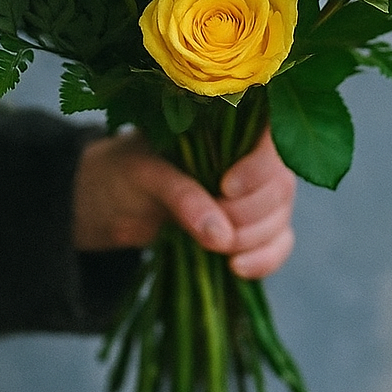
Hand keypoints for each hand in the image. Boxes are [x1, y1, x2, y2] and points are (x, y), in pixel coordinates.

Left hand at [73, 128, 295, 278]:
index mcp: (225, 123)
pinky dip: (266, 258)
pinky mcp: (251, 224)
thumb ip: (182, 196)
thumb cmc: (124, 171)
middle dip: (250, 214)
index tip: (225, 188)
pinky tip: (238, 269)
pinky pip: (278, 241)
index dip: (258, 167)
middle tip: (213, 230)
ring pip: (281, 214)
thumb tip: (221, 235)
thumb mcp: (144, 175)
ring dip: (256, 239)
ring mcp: (254, 191)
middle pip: (280, 183)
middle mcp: (247, 154)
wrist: (110, 201)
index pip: (267, 138)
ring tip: (220, 251)